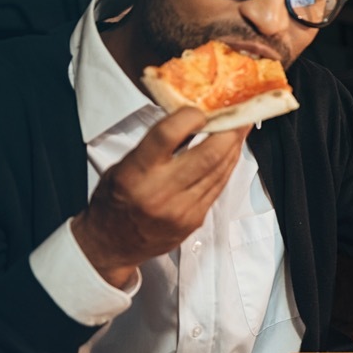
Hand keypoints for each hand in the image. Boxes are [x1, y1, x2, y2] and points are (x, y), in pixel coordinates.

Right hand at [71, 108, 251, 287]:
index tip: (201, 109)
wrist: (113, 244)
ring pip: (220, 170)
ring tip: (240, 128)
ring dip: (234, 146)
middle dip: (229, 131)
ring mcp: (181, 209)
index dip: (190, 117)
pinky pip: (219, 186)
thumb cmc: (116, 199)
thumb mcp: (125, 166)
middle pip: (208, 154)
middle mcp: (159, 192)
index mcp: (136, 173)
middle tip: (239, 114)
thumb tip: (190, 118)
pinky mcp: (195, 220)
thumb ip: (156, 145)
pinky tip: (230, 153)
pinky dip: (228, 166)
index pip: (167, 135)